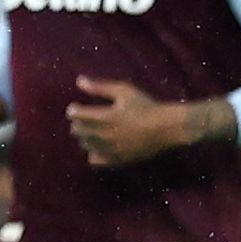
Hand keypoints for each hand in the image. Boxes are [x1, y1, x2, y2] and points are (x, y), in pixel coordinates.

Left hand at [64, 75, 208, 165]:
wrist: (167, 128)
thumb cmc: (146, 106)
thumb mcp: (124, 91)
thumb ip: (100, 87)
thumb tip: (79, 81)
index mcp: (106, 117)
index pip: (77, 115)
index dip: (73, 111)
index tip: (75, 108)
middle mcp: (106, 135)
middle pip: (78, 131)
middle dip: (76, 124)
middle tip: (81, 120)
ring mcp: (111, 149)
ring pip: (85, 145)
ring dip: (83, 137)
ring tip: (89, 131)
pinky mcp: (118, 160)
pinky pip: (96, 160)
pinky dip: (93, 153)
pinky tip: (98, 146)